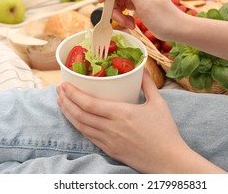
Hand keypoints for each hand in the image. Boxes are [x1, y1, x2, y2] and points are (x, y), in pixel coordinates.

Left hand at [56, 70, 223, 172]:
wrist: (168, 160)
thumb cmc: (165, 131)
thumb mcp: (158, 103)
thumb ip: (147, 84)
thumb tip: (142, 68)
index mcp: (121, 114)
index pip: (89, 104)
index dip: (73, 94)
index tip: (65, 85)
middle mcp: (111, 128)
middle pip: (80, 114)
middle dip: (66, 101)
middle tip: (59, 90)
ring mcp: (108, 141)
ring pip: (81, 127)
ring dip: (68, 113)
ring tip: (61, 102)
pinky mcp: (110, 150)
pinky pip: (88, 137)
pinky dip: (78, 126)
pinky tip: (74, 119)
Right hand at [98, 0, 185, 41]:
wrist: (176, 30)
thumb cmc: (164, 17)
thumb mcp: (144, 3)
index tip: (101, 1)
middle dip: (112, 5)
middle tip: (119, 18)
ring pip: (115, 0)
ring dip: (117, 14)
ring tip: (128, 24)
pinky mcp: (135, 3)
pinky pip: (121, 7)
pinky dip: (122, 17)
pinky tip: (131, 23)